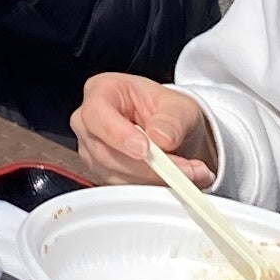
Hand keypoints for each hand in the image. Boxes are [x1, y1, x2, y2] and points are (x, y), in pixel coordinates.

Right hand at [70, 73, 217, 188]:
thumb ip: (172, 120)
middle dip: (148, 166)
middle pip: (106, 151)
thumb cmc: (166, 111)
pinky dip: (152, 187)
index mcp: (101, 91)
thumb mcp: (179, 106)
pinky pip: (123, 187)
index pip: (97, 114)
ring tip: (190, 173)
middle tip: (184, 169)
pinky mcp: (102, 174)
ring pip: (115, 174)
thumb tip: (162, 137)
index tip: (145, 150)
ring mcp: (91, 151)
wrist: (170, 131)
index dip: (119, 135)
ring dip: (155, 179)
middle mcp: (88, 122)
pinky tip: (176, 181)